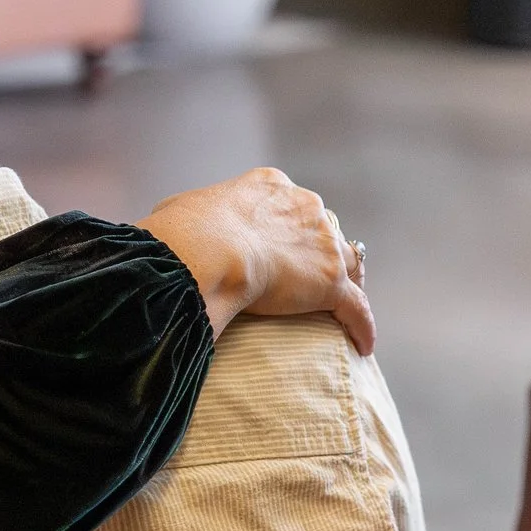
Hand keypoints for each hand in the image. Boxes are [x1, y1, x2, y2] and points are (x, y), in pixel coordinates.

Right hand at [138, 168, 374, 354]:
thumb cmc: (183, 231)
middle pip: (322, 228)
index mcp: (268, 186)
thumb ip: (183, 212)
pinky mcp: (331, 282)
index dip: (286, 223)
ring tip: (345, 301)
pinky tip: (363, 343)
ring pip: (349, 261)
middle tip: (308, 271)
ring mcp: (323, 243)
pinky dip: (361, 325)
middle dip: (319, 247)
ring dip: (350, 278)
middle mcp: (303, 206)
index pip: (288, 203)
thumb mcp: (175, 209)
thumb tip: (167, 220)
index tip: (277, 240)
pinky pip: (356, 307)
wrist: (205, 252)